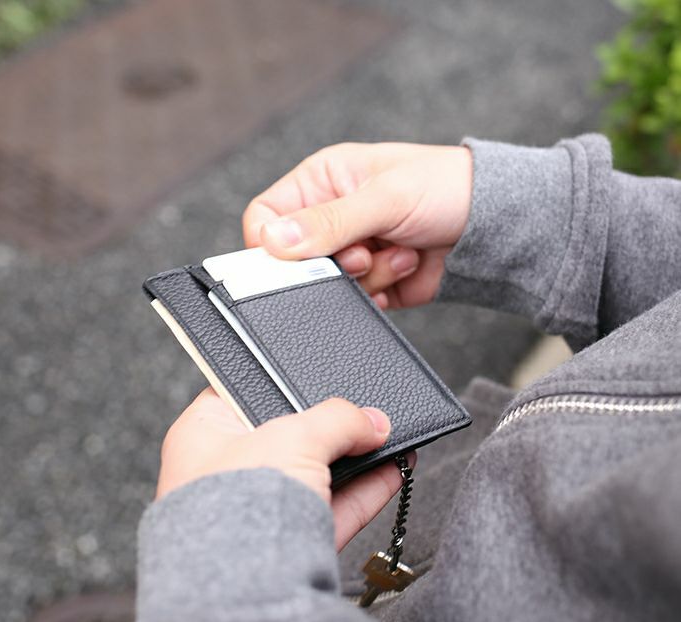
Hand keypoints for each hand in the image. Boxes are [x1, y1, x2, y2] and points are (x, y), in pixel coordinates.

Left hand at [158, 389, 414, 549]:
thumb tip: (374, 421)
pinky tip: (394, 469)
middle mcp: (225, 472)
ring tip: (390, 435)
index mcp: (202, 435)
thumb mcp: (293, 436)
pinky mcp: (288, 545)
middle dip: (328, 425)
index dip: (280, 382)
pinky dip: (365, 490)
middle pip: (286, 435)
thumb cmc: (237, 504)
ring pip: (314, 474)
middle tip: (362, 410)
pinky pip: (332, 508)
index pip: (241, 394)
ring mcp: (257, 511)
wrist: (242, 588)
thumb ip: (337, 419)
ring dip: (355, 457)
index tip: (316, 378)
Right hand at [243, 142, 472, 308]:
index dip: (272, 243)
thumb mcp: (384, 198)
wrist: (494, 224)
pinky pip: (356, 300)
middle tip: (365, 251)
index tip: (298, 257)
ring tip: (399, 250)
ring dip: (367, 275)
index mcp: (322, 181)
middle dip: (334, 262)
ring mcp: (351, 251)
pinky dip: (382, 289)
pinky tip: (407, 264)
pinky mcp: (372, 281)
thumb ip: (328, 222)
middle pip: (296, 259)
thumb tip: (273, 240)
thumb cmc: (445, 187)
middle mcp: (330, 217)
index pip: (266, 217)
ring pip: (327, 285)